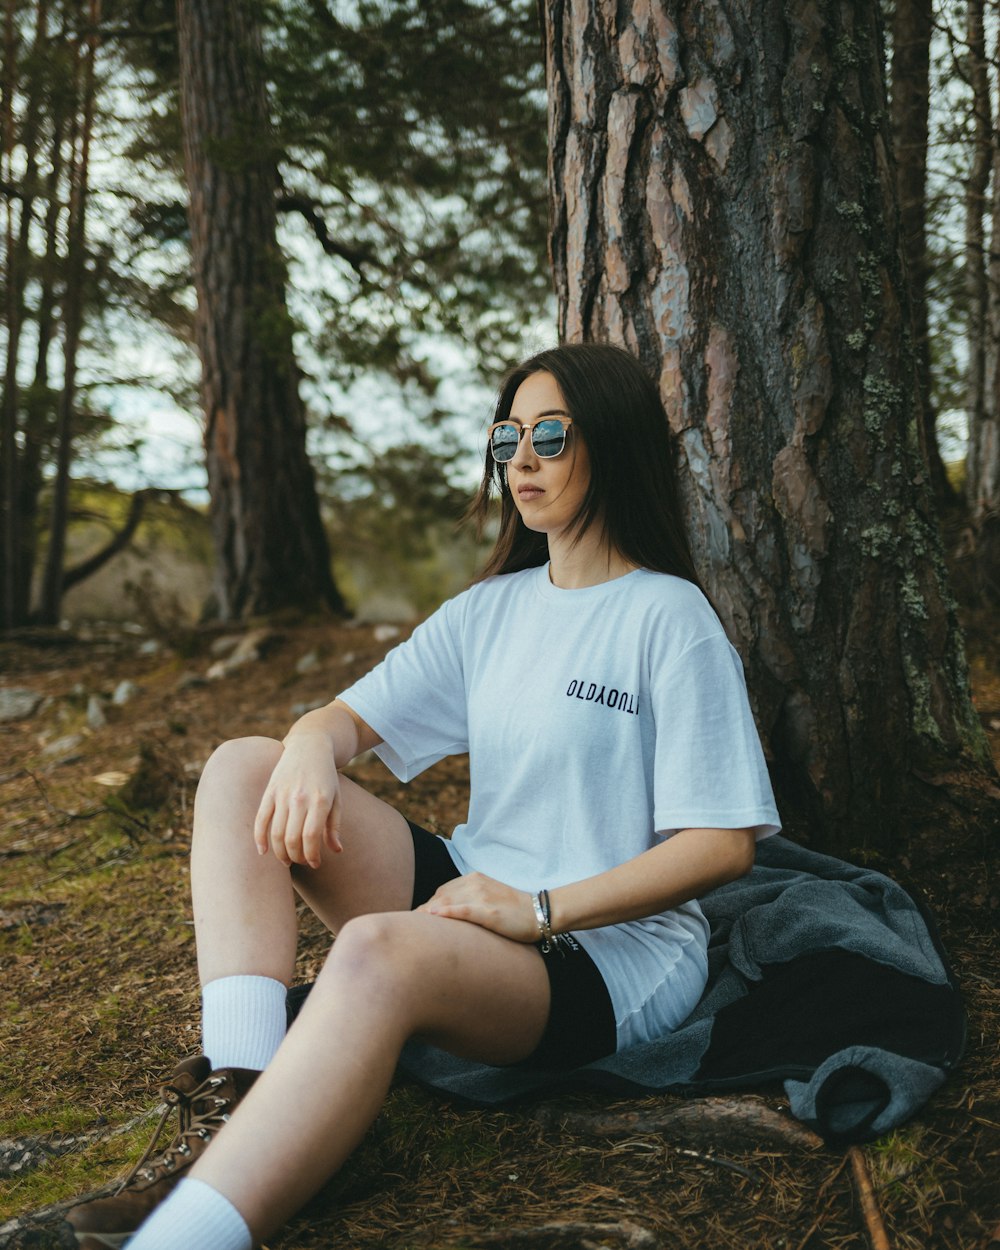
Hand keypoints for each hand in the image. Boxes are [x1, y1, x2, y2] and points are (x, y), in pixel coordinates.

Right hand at [253, 731, 342, 868]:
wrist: (310, 746)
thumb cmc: (326, 776)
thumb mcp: (337, 798)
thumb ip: (334, 826)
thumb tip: (336, 851)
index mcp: (320, 800)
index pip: (311, 836)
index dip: (311, 855)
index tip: (315, 864)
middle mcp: (300, 797)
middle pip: (292, 838)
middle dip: (296, 857)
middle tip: (300, 862)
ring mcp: (283, 794)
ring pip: (276, 832)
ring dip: (280, 852)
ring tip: (287, 860)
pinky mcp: (270, 791)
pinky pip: (261, 819)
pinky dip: (259, 838)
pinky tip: (263, 851)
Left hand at [416, 872, 538, 942]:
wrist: (539, 913)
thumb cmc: (512, 911)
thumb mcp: (488, 899)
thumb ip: (468, 901)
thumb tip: (447, 915)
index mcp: (473, 879)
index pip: (441, 892)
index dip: (427, 907)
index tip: (415, 922)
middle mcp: (474, 883)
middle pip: (439, 897)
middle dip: (422, 912)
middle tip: (407, 929)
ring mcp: (481, 896)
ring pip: (446, 902)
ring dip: (427, 914)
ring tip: (412, 929)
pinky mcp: (488, 911)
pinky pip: (463, 910)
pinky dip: (447, 913)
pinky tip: (433, 917)